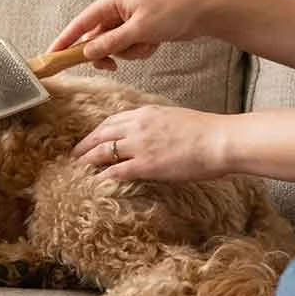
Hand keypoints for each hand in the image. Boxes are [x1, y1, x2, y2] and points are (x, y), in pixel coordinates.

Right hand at [49, 0, 220, 70]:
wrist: (202, 11)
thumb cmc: (172, 11)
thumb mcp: (139, 30)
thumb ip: (110, 43)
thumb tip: (87, 54)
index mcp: (110, 2)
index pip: (79, 24)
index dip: (64, 40)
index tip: (51, 56)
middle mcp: (114, 10)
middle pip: (96, 39)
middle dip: (108, 52)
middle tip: (112, 65)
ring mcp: (126, 21)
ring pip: (113, 47)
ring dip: (130, 51)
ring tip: (149, 42)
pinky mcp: (137, 30)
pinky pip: (128, 48)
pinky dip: (140, 50)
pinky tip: (155, 42)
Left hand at [72, 105, 230, 181]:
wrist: (220, 140)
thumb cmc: (206, 131)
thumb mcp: (173, 118)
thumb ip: (155, 124)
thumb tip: (149, 133)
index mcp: (144, 113)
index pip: (111, 121)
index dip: (98, 132)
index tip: (91, 139)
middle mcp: (137, 126)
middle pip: (101, 135)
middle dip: (85, 145)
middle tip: (74, 154)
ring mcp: (139, 145)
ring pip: (102, 152)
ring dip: (87, 160)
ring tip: (78, 168)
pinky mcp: (145, 165)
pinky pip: (116, 171)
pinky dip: (103, 176)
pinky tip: (96, 182)